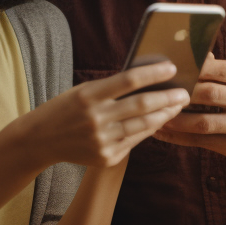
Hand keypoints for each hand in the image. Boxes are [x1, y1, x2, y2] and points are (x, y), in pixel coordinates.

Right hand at [19, 61, 189, 168]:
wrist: (41, 140)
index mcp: (88, 96)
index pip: (128, 80)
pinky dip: (149, 130)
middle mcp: (95, 119)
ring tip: (177, 106)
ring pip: (143, 125)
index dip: (153, 73)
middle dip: (168, 98)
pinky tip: (159, 121)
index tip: (172, 66)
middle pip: (141, 105)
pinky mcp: (106, 157)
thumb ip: (111, 88)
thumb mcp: (82, 92)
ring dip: (165, 115)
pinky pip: (135, 141)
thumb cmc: (66, 109)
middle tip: (184, 92)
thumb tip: (148, 80)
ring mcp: (101, 141)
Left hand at [154, 54, 225, 158]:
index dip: (192, 69)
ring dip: (174, 119)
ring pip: (202, 122)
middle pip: (208, 95)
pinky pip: (202, 143)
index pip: (219, 71)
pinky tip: (162, 132)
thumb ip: (221, 69)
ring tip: (153, 113)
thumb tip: (192, 54)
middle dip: (180, 93)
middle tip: (156, 90)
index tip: (171, 68)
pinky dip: (178, 138)